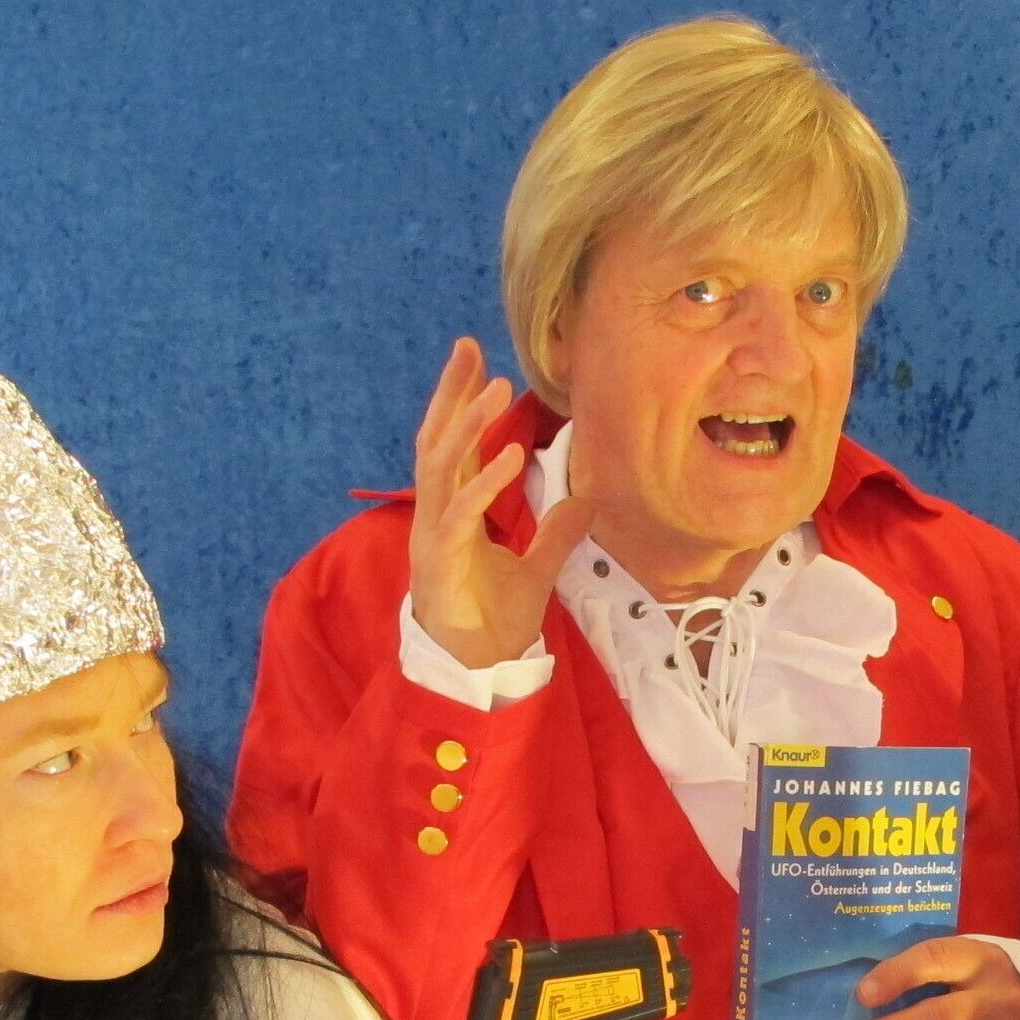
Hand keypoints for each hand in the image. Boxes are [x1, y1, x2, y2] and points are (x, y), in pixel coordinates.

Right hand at [409, 338, 596, 669]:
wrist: (477, 671)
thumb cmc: (492, 623)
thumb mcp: (536, 570)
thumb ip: (555, 535)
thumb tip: (585, 503)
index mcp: (452, 513)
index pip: (452, 445)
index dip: (460, 402)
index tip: (476, 360)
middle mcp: (436, 516)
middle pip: (436, 441)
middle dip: (451, 394)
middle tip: (468, 348)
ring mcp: (434, 537)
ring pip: (441, 468)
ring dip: (468, 426)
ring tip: (495, 389)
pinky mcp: (441, 562)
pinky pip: (461, 513)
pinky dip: (484, 482)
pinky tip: (511, 455)